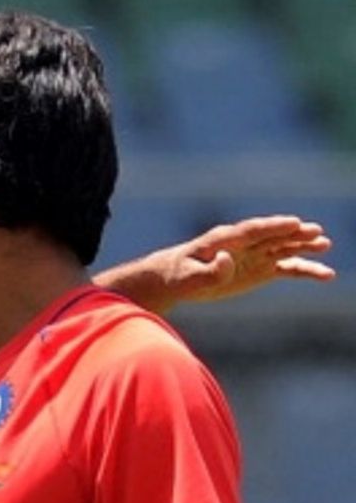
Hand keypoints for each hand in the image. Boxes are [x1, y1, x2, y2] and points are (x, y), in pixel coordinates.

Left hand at [153, 215, 333, 306]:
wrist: (176, 279)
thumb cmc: (179, 276)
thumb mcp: (189, 279)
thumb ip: (208, 271)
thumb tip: (227, 260)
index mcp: (223, 240)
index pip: (252, 230)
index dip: (273, 226)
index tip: (294, 222)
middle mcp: (244, 244)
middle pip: (272, 236)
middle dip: (293, 233)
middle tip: (315, 231)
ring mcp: (255, 255)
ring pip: (284, 248)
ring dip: (304, 246)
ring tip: (324, 244)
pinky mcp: (261, 269)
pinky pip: (287, 268)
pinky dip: (306, 270)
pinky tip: (326, 275)